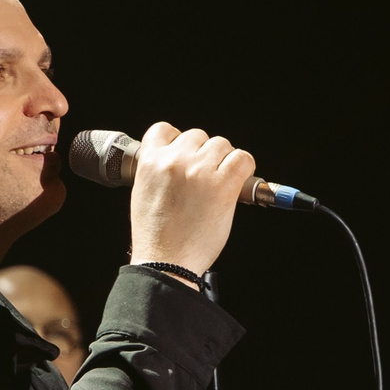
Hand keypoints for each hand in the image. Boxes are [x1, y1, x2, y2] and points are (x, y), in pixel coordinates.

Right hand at [127, 123, 257, 278]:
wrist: (166, 260)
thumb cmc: (156, 235)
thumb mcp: (144, 191)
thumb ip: (160, 170)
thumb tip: (182, 161)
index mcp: (149, 160)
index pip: (165, 130)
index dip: (179, 141)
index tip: (187, 155)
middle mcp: (174, 160)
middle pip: (199, 136)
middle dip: (205, 155)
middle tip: (206, 178)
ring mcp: (199, 171)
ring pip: (222, 145)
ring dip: (225, 160)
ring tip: (221, 182)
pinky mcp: (223, 184)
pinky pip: (243, 159)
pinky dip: (245, 167)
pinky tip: (240, 180)